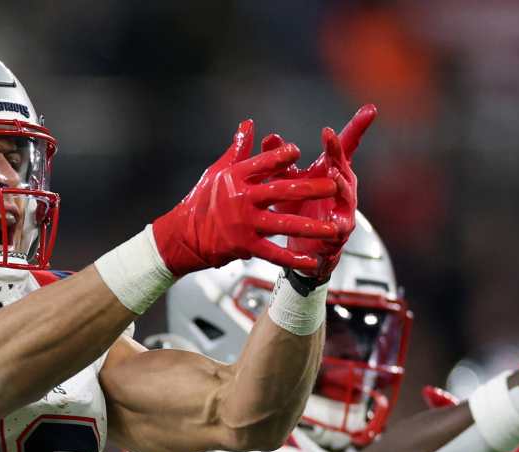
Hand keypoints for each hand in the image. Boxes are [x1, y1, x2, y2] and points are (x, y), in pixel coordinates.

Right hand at [150, 119, 342, 275]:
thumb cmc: (203, 200)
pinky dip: (293, 258)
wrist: (184, 236)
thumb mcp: (218, 171)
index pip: (263, 162)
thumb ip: (238, 149)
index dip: (281, 157)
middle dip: (310, 188)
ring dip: (310, 226)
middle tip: (333, 186)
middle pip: (281, 190)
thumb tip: (248, 124)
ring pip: (283, 223)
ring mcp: (244, 224)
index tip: (299, 152)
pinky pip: (273, 252)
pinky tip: (311, 261)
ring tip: (333, 228)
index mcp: (237, 177)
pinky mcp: (244, 246)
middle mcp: (242, 199)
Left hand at [260, 104, 376, 282]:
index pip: (345, 146)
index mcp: (332, 171)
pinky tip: (335, 224)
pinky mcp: (340, 232)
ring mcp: (345, 209)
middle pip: (344, 165)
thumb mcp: (287, 183)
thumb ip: (280, 162)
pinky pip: (341, 228)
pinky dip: (338, 225)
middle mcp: (343, 187)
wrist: (301, 247)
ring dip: (341, 184)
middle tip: (330, 136)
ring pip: (346, 195)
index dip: (358, 127)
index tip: (370, 109)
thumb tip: (270, 137)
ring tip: (333, 173)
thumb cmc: (297, 210)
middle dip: (338, 152)